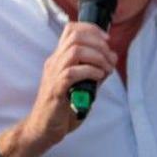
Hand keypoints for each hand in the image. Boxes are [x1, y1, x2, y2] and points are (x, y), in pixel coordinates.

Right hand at [18, 23, 116, 156]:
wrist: (45, 127)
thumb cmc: (63, 107)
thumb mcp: (83, 85)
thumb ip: (95, 70)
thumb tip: (112, 57)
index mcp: (59, 58)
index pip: (71, 29)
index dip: (91, 29)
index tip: (106, 40)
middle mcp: (54, 62)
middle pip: (75, 36)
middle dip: (98, 43)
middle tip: (109, 59)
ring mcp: (54, 74)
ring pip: (75, 51)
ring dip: (97, 58)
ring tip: (106, 70)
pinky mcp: (56, 89)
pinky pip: (73, 73)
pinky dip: (91, 72)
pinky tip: (98, 78)